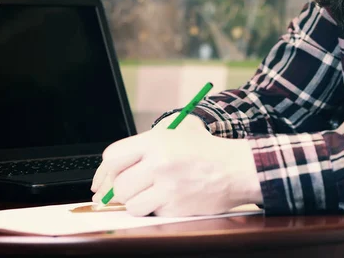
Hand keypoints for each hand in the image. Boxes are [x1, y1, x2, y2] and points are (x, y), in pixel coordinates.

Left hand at [90, 115, 261, 216]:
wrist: (235, 169)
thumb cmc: (206, 150)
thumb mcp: (178, 130)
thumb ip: (146, 143)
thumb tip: (111, 167)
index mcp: (156, 141)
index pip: (112, 157)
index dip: (108, 169)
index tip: (110, 177)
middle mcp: (158, 163)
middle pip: (119, 184)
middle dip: (124, 188)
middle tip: (136, 185)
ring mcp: (167, 186)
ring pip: (130, 203)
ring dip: (137, 201)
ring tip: (153, 191)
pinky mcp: (175, 206)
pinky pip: (149, 212)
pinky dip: (154, 208)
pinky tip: (168, 198)